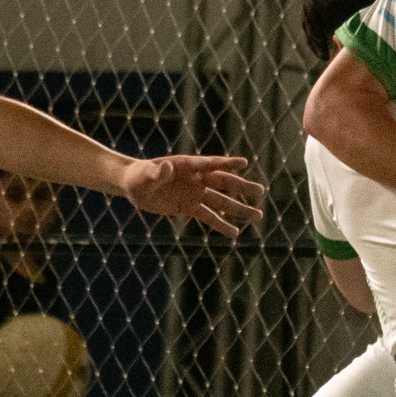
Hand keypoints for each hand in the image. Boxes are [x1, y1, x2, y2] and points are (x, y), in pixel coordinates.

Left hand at [120, 155, 264, 235]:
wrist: (135, 186)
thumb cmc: (139, 176)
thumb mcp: (145, 175)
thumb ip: (157, 173)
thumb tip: (166, 168)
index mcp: (187, 165)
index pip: (210, 164)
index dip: (226, 163)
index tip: (244, 163)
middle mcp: (196, 179)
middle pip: (223, 182)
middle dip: (241, 187)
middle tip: (260, 191)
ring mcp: (195, 194)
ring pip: (221, 202)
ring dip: (238, 208)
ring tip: (257, 216)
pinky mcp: (190, 207)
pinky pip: (208, 217)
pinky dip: (221, 224)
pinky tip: (235, 233)